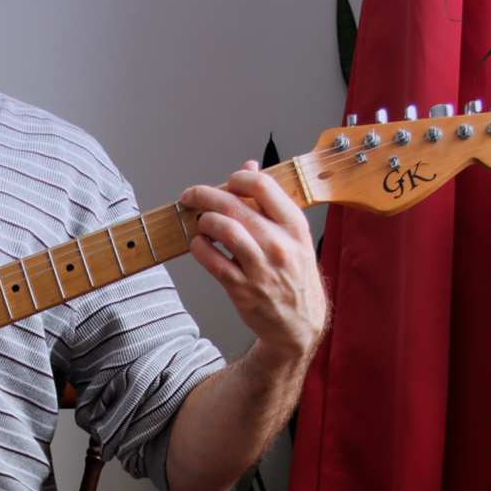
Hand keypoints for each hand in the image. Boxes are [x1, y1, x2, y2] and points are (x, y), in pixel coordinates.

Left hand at [180, 161, 326, 366]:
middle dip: (205, 195)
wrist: (300, 324)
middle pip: (235, 205)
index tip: (226, 183)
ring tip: (200, 223)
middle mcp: (280, 245)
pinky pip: (212, 260)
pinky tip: (198, 244)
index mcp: (295, 226)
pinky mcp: (242, 289)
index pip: (263, 185)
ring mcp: (261, 268)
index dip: (237, 178)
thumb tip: (248, 166)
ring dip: (203, 221)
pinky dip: (199, 247)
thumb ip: (269, 201)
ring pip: (223, 230)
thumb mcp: (293, 236)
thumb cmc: (294, 275)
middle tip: (190, 195)